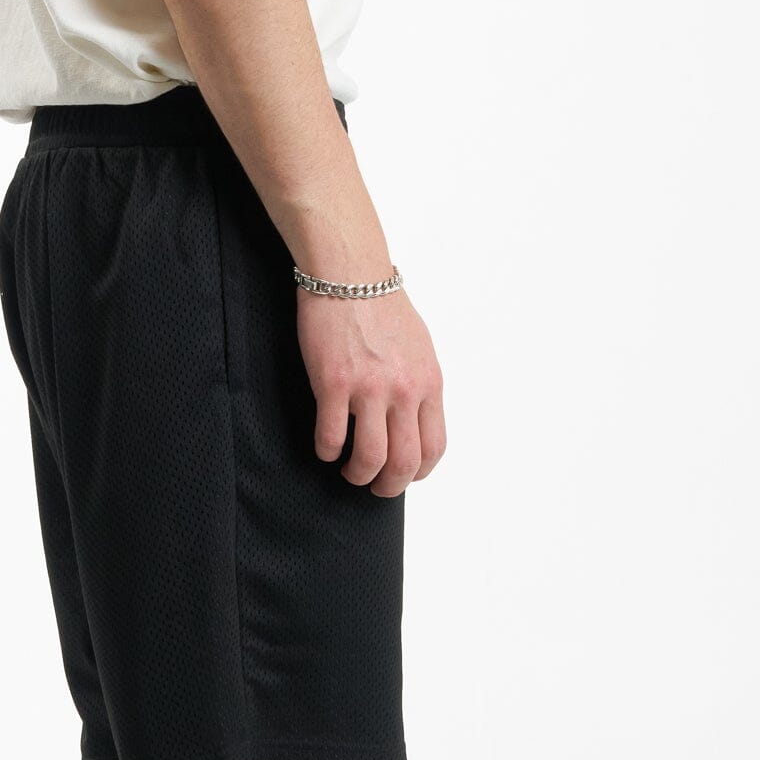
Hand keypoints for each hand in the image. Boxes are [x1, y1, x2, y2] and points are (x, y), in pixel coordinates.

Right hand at [297, 289, 445, 495]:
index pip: (434, 447)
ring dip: (357, 475)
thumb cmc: (380, 307)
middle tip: (375, 486)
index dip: (419, 472)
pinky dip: (326, 452)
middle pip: (404, 463)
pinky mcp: (333, 384)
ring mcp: (369, 388)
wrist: (349, 273)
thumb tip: (414, 422)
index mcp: (429, 383)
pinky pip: (330, 438)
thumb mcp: (419, 348)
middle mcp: (404, 390)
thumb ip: (419, 387)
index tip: (404, 475)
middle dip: (389, 486)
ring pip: (369, 459)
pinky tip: (325, 446)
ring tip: (348, 470)